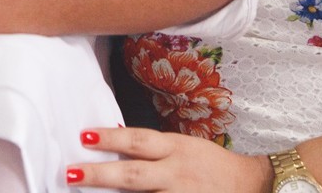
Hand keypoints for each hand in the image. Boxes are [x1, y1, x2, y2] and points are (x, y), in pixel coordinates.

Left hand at [66, 127, 269, 191]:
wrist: (251, 185)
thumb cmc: (211, 165)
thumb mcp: (184, 148)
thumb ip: (153, 150)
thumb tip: (116, 144)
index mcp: (175, 149)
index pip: (137, 141)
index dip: (110, 138)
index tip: (84, 136)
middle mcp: (176, 174)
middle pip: (133, 175)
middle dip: (100, 175)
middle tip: (70, 173)